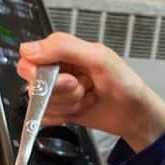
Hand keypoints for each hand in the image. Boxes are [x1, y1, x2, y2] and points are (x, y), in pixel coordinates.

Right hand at [17, 32, 164, 151]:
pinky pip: (45, 117)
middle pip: (33, 81)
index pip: (29, 57)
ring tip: (86, 96)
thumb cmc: (124, 83)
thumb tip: (29, 49)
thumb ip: (63, 47)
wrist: (135, 114)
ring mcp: (57, 91)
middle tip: (81, 87)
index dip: (43, 71)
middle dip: (60, 90)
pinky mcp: (59, 110)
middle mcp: (56, 69)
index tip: (68, 77)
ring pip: (40, 102)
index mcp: (62, 51)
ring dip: (67, 103)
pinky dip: (64, 117)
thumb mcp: (98, 57)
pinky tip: (80, 109)